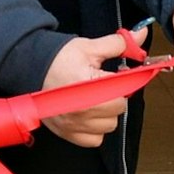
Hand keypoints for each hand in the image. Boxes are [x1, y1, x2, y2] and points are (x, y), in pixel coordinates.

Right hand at [40, 32, 132, 147]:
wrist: (30, 68)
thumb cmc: (59, 59)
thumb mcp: (89, 47)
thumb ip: (119, 43)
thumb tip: (142, 33)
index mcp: (89, 85)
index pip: (124, 91)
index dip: (124, 81)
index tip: (117, 74)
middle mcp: (82, 109)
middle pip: (118, 109)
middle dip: (115, 96)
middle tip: (103, 86)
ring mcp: (74, 124)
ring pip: (109, 126)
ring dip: (106, 114)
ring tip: (94, 99)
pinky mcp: (68, 134)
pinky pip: (95, 140)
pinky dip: (95, 130)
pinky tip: (88, 114)